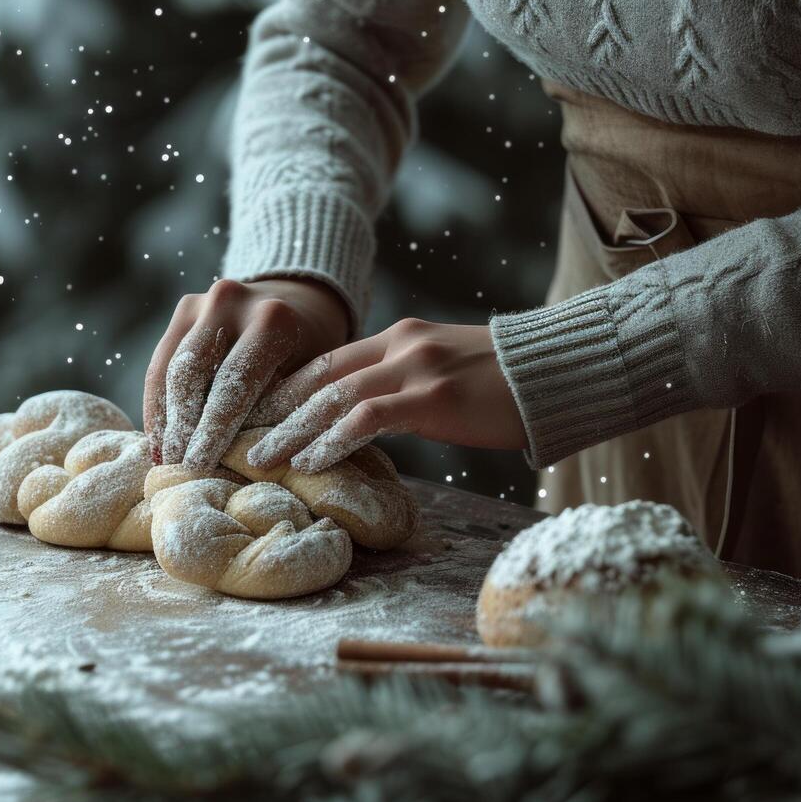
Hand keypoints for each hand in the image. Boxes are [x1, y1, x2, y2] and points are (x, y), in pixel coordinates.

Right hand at [143, 278, 350, 468]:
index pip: (231, 387)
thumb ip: (279, 412)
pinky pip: (161, 359)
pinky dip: (157, 399)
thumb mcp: (310, 379)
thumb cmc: (312, 353)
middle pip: (190, 374)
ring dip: (162, 416)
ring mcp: (203, 301)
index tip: (198, 468)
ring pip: (167, 367)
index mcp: (272, 321)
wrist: (302, 301)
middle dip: (180, 427)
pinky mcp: (185, 307)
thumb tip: (245, 463)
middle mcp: (231, 302)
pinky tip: (158, 434)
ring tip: (162, 458)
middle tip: (175, 468)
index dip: (211, 432)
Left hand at [243, 318, 528, 472]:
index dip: (287, 390)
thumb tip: (375, 419)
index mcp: (401, 338)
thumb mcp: (449, 374)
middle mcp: (400, 345)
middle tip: (239, 440)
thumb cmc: (510, 384)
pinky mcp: (432, 396)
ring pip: (333, 396)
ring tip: (261, 460)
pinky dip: (333, 440)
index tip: (256, 419)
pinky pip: (367, 418)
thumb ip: (409, 387)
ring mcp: (415, 368)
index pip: (329, 360)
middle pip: (319, 376)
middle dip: (275, 411)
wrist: (561, 370)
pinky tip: (311, 463)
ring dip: (291, 430)